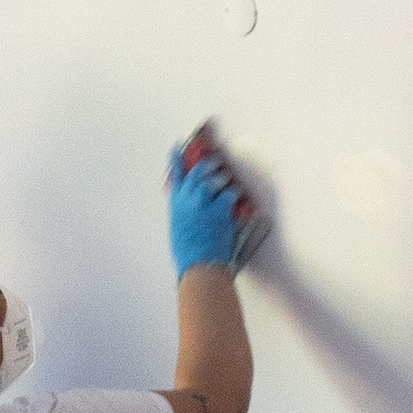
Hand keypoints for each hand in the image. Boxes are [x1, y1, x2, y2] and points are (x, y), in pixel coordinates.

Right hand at [167, 122, 268, 275]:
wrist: (200, 265)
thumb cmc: (189, 252)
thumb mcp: (178, 227)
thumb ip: (184, 210)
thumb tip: (192, 203)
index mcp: (175, 204)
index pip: (175, 174)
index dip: (177, 158)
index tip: (178, 146)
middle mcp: (187, 199)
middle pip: (198, 171)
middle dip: (209, 163)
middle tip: (217, 162)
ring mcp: (203, 203)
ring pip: (215, 179)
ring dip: (224, 178)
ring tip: (228, 181)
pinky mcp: (220, 209)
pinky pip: (230, 192)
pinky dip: (235, 193)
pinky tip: (236, 196)